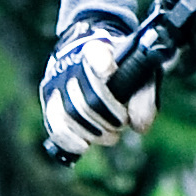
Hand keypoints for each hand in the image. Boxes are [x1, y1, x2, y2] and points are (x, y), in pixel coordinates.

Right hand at [41, 15, 158, 157]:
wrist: (95, 67)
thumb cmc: (122, 73)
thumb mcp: (141, 77)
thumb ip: (145, 99)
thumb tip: (138, 127)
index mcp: (99, 50)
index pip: (97, 54)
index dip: (101, 64)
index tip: (108, 70)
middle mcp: (72, 67)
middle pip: (88, 100)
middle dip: (110, 119)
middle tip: (121, 123)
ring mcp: (56, 86)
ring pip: (71, 116)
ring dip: (95, 132)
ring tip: (110, 134)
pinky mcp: (50, 104)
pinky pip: (55, 128)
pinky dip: (71, 140)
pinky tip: (84, 145)